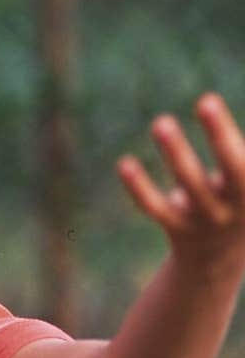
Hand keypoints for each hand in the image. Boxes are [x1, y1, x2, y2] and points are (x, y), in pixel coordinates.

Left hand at [116, 92, 244, 280]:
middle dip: (222, 135)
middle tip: (206, 100)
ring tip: (162, 122)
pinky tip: (125, 164)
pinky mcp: (177, 226)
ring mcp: (206, 217)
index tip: (218, 102)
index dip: (233, 135)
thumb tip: (239, 100)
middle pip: (235, 168)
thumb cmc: (239, 200)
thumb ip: (240, 158)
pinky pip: (156, 207)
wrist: (221, 258)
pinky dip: (139, 187)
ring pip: (191, 184)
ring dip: (177, 153)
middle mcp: (238, 202)